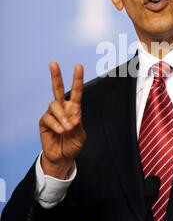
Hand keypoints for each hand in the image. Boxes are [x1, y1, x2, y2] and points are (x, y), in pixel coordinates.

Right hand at [39, 62, 86, 178]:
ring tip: (67, 128)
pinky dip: (56, 124)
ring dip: (62, 116)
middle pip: (57, 89)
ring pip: (54, 105)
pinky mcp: (44, 122)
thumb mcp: (81, 136)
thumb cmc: (73, 144)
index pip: (76, 91)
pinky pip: (48, 118)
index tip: (78, 66)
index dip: (77, 79)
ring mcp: (52, 114)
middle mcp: (62, 108)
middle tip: (53, 63)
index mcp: (74, 108)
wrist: (63, 157)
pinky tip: (60, 131)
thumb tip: (71, 118)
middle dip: (56, 75)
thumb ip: (78, 126)